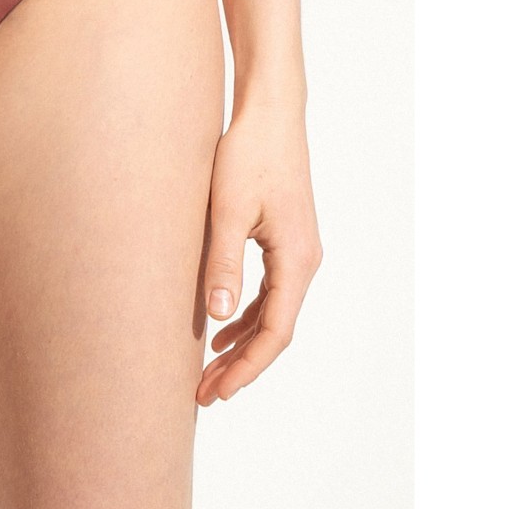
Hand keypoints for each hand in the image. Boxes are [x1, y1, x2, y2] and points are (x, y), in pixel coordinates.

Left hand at [197, 99, 321, 405]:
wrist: (270, 113)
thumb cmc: (248, 155)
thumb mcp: (228, 210)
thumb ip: (223, 263)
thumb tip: (216, 317)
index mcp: (296, 260)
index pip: (275, 332)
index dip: (246, 368)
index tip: (216, 391)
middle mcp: (304, 261)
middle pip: (275, 330)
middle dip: (241, 365)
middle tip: (203, 394)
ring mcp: (296, 251)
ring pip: (272, 313)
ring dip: (241, 343)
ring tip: (206, 369)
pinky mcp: (284, 239)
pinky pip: (268, 292)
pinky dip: (244, 314)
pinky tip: (218, 325)